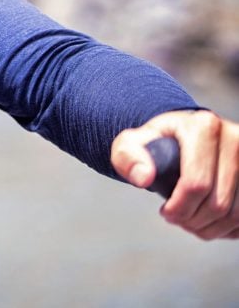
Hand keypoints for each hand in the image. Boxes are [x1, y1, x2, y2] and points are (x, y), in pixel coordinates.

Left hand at [112, 109, 238, 239]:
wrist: (184, 134)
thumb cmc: (157, 142)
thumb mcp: (131, 143)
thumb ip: (128, 157)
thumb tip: (143, 177)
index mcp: (204, 126)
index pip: (196, 183)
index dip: (180, 208)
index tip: (165, 212)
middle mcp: (235, 138)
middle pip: (218, 202)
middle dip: (193, 221)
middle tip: (177, 220)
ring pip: (237, 214)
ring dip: (212, 229)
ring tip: (191, 223)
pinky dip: (229, 229)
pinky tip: (211, 224)